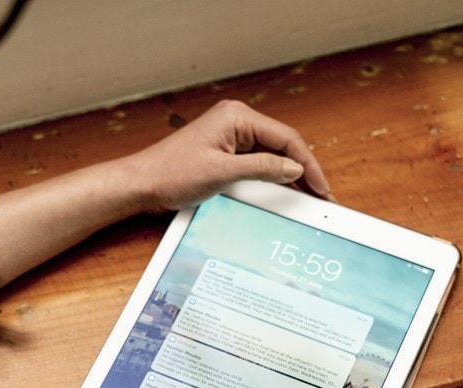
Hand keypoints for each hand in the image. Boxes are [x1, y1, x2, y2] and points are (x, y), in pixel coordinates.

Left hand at [122, 99, 332, 212]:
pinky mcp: (223, 151)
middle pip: (282, 145)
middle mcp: (235, 121)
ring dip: (288, 175)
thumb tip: (294, 169)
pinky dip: (270, 177)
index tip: (321, 188)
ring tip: (308, 197)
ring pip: (270, 155)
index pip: (286, 138)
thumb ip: (262, 169)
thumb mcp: (222, 174)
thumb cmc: (170, 174)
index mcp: (237, 116)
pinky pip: (255, 162)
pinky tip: (282, 192)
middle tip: (322, 196)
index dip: (308, 164)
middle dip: (303, 170)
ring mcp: (229, 136)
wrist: (140, 184)